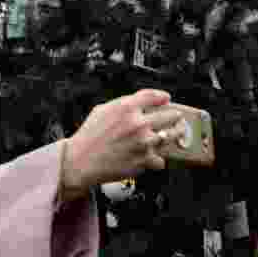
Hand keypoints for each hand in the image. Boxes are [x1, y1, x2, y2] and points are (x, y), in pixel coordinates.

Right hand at [61, 89, 185, 196]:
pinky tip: (154, 157)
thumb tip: (139, 103)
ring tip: (175, 134)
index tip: (167, 98)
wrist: (81, 161)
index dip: (163, 96)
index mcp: (126, 108)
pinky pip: (161, 159)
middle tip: (176, 117)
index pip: (154, 96)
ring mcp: (143, 143)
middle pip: (170, 115)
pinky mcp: (144, 160)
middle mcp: (138, 123)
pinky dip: (158, 159)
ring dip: (174, 135)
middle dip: (175, 116)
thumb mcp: (102, 110)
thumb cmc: (89, 136)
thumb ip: (123, 104)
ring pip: (171, 136)